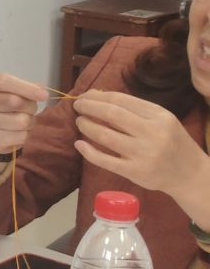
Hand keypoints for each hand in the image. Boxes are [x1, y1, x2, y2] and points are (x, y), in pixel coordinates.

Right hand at [0, 72, 48, 158]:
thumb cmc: (5, 102)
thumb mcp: (13, 89)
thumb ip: (27, 88)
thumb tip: (42, 93)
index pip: (2, 82)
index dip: (25, 88)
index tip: (44, 95)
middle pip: (14, 102)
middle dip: (30, 106)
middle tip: (29, 108)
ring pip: (21, 121)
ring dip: (29, 121)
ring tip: (23, 119)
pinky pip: (20, 136)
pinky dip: (25, 134)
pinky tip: (17, 131)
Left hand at [74, 90, 209, 194]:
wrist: (190, 174)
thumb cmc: (172, 142)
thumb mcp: (162, 120)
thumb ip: (134, 109)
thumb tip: (97, 95)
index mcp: (159, 116)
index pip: (121, 100)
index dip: (98, 96)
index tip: (85, 95)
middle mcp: (152, 133)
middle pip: (112, 114)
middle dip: (89, 107)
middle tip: (77, 106)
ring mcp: (143, 154)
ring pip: (106, 136)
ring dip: (87, 126)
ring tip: (79, 122)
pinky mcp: (135, 172)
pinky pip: (105, 160)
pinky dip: (88, 151)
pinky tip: (79, 144)